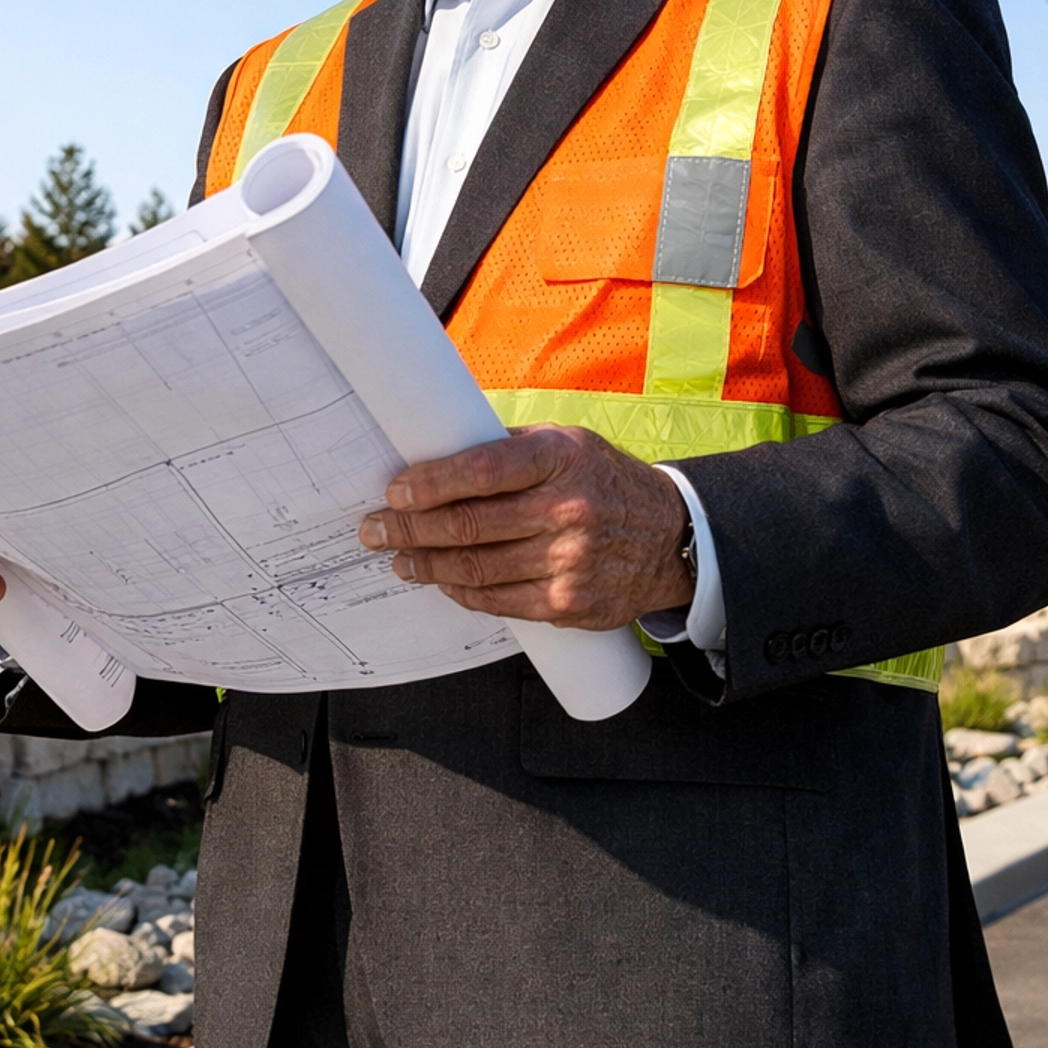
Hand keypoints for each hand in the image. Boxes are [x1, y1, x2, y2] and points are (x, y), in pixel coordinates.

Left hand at [357, 426, 691, 629]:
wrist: (672, 538)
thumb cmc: (605, 482)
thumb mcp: (566, 443)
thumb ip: (507, 446)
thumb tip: (437, 444)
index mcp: (561, 458)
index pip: (479, 471)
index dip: (428, 484)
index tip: (395, 492)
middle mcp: (567, 509)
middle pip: (468, 525)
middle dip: (408, 529)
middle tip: (375, 530)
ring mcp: (570, 561)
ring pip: (476, 569)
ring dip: (426, 565)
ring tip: (399, 557)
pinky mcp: (570, 603)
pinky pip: (499, 601)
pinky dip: (462, 591)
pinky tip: (442, 579)